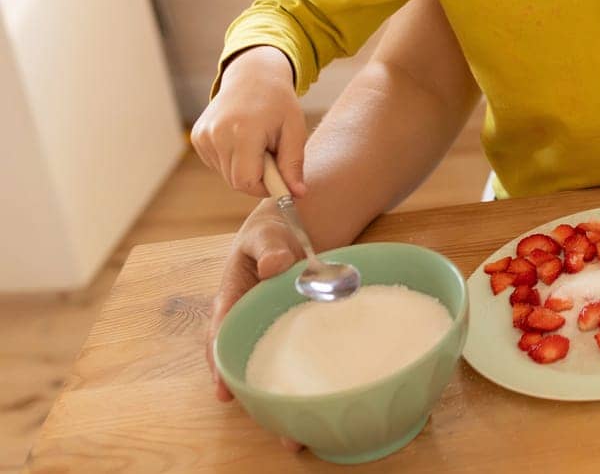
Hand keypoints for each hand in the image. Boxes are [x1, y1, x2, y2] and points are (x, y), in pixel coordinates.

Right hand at [190, 46, 307, 196]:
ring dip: (245, 168)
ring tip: (258, 143)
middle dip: (257, 177)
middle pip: (236, 181)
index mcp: (243, 132)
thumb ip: (294, 164)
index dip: (265, 187)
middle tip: (272, 156)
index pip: (246, 182)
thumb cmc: (278, 103)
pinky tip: (242, 140)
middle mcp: (217, 134)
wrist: (252, 75)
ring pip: (226, 175)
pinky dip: (232, 160)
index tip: (280, 179)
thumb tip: (297, 194)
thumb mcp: (294, 130)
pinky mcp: (197, 137)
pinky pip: (217, 164)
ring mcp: (203, 136)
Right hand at [206, 202, 307, 450]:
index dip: (221, 363)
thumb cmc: (275, 225)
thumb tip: (274, 263)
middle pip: (243, 360)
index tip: (224, 389)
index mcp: (233, 294)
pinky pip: (299, 356)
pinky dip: (305, 380)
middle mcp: (249, 317)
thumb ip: (269, 245)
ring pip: (271, 366)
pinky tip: (319, 406)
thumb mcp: (268, 229)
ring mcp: (273, 325)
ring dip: (280, 398)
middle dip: (253, 395)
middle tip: (269, 426)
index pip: (223, 331)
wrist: (300, 222)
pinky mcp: (297, 329)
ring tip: (295, 435)